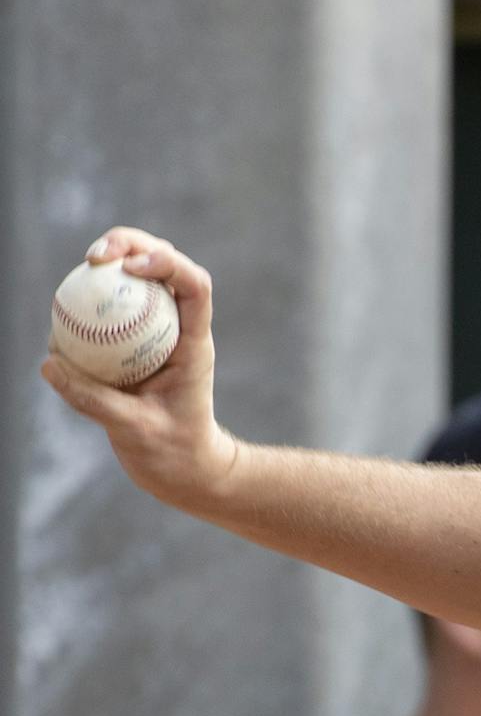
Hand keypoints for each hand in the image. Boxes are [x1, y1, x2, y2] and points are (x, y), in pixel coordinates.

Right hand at [41, 227, 238, 506]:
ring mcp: (156, 335)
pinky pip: (112, 312)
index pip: (195, 286)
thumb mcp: (134, 429)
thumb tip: (50, 360)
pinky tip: (64, 308)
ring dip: (114, 262)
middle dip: (134, 246)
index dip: (167, 263)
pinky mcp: (133, 346)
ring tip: (87, 262)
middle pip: (166, 268)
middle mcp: (178, 330)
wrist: (183, 469)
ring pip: (140, 282)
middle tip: (96, 255)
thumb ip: (94, 398)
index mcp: (193, 343)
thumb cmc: (172, 452)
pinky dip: (91, 300)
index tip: (128, 266)